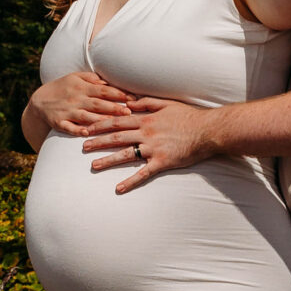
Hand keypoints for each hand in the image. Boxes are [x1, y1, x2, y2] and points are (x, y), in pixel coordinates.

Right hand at [30, 69, 139, 137]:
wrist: (39, 101)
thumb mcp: (75, 77)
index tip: (132, 99)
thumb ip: (93, 79)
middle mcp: (76, 99)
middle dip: (114, 108)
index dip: (118, 94)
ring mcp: (67, 111)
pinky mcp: (59, 122)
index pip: (103, 90)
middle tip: (129, 112)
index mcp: (81, 87)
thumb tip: (110, 82)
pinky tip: (86, 133)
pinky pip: (69, 127)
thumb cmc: (63, 88)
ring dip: (100, 120)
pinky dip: (77, 130)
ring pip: (86, 117)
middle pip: (98, 104)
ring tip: (115, 124)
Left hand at [82, 98, 212, 190]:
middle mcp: (146, 133)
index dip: (100, 124)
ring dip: (107, 161)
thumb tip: (128, 101)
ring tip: (93, 166)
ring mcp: (153, 149)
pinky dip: (130, 182)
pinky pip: (143, 173)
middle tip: (82, 146)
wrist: (208, 130)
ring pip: (125, 155)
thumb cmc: (188, 116)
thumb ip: (146, 102)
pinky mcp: (162, 162)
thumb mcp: (166, 103)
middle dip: (97, 141)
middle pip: (116, 137)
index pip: (117, 121)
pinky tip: (118, 189)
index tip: (87, 127)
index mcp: (146, 119)